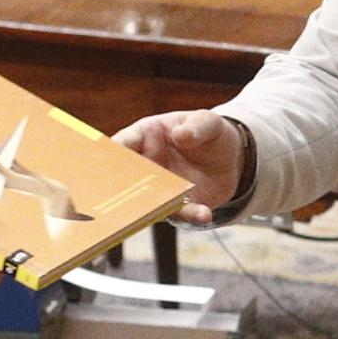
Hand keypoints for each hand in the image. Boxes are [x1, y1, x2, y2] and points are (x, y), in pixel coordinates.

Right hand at [114, 110, 246, 225]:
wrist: (231, 161)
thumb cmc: (209, 133)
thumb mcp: (208, 122)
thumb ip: (196, 126)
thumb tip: (180, 135)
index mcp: (145, 136)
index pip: (122, 144)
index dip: (112, 154)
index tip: (107, 164)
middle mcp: (146, 165)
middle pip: (126, 178)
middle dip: (122, 188)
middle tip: (124, 196)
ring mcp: (159, 189)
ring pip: (149, 203)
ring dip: (156, 209)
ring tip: (174, 206)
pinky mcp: (177, 207)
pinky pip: (179, 214)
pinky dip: (190, 216)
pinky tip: (204, 214)